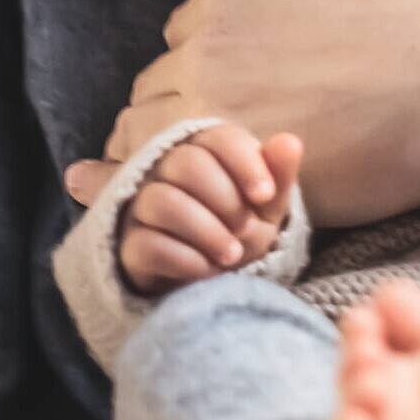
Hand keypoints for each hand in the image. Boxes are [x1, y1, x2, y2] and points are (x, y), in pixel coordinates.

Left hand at [74, 0, 419, 227]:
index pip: (186, 33)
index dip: (219, 60)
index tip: (263, 86)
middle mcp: (212, 47)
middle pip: (161, 86)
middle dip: (194, 108)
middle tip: (250, 135)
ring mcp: (223, 115)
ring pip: (156, 141)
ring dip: (184, 157)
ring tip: (238, 175)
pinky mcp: (247, 180)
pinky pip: (179, 194)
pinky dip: (193, 200)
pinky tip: (229, 207)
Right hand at [117, 126, 304, 293]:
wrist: (209, 281)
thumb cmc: (239, 232)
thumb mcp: (266, 209)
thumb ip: (278, 175)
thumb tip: (290, 141)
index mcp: (203, 151)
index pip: (219, 138)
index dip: (245, 163)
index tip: (264, 195)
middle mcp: (166, 171)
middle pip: (186, 163)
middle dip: (225, 200)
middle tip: (245, 230)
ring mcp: (142, 207)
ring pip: (161, 200)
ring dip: (206, 230)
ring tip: (231, 256)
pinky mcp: (130, 246)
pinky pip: (147, 243)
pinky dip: (184, 259)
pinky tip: (206, 271)